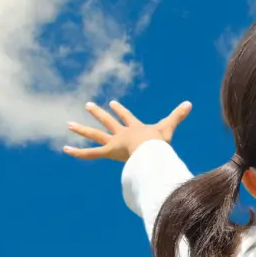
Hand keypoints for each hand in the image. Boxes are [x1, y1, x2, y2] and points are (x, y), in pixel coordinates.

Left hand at [64, 100, 192, 161]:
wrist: (150, 150)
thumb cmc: (159, 142)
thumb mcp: (169, 128)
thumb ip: (178, 116)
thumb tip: (190, 103)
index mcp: (135, 128)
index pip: (126, 117)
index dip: (119, 110)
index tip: (112, 103)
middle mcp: (122, 133)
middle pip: (107, 122)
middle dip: (98, 113)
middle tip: (88, 106)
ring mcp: (114, 142)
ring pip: (95, 135)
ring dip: (81, 129)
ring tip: (69, 124)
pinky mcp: (109, 151)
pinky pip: (91, 153)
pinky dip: (78, 152)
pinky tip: (65, 149)